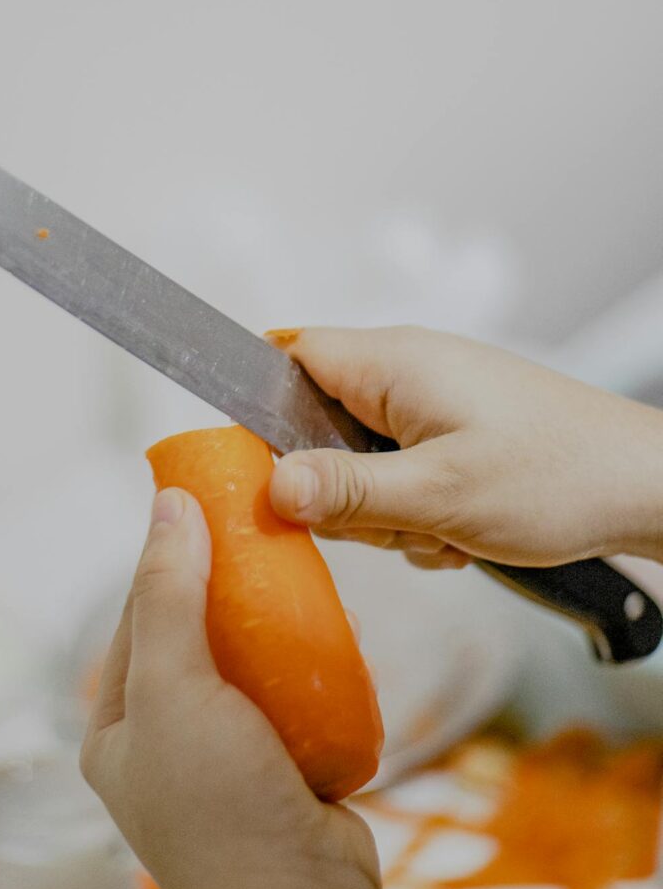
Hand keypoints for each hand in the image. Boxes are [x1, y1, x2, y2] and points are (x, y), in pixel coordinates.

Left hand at [80, 488, 381, 888]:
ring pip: (254, 658)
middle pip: (201, 630)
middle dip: (235, 582)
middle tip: (267, 532)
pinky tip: (339, 632)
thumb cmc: (219, 809)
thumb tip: (169, 503)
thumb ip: (169, 596)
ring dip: (281, 619)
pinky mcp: (285, 762)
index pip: (140, 613)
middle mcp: (169, 737)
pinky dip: (318, 661)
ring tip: (307, 577)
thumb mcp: (174, 689)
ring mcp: (229, 752)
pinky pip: (299, 693)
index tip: (207, 499)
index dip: (170, 553)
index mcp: (119, 725)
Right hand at [267, 327, 662, 567]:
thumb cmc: (556, 476)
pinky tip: (459, 533)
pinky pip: (402, 475)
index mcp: (393, 361)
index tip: (270, 473)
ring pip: (360, 461)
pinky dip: (419, 514)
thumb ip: (348, 489)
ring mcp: (432, 403)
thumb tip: (269, 483)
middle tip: (391, 519)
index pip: (288, 356)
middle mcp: (407, 371)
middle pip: (319, 424)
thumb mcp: (439, 495)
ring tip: (440, 528)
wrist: (643, 486)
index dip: (264, 412)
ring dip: (386, 510)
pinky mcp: (454, 433)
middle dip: (342, 488)